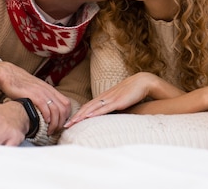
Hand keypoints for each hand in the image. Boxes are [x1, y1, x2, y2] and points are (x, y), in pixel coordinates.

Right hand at [0, 61, 70, 134]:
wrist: (9, 75)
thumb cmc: (21, 84)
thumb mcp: (37, 90)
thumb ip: (43, 98)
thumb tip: (48, 112)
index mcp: (51, 90)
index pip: (66, 104)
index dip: (66, 117)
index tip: (60, 125)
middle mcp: (48, 91)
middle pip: (63, 109)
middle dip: (61, 123)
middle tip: (54, 131)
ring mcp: (41, 92)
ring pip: (56, 110)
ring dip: (54, 123)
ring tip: (49, 131)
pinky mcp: (33, 94)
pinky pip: (45, 107)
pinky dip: (47, 116)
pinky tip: (44, 122)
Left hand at [64, 72, 183, 126]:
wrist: (142, 82)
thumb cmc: (132, 92)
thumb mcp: (120, 101)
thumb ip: (113, 108)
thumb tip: (107, 117)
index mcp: (104, 98)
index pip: (87, 107)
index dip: (78, 114)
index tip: (69, 122)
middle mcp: (104, 98)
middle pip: (86, 108)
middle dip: (75, 117)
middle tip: (65, 125)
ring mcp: (110, 99)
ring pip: (92, 108)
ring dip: (81, 116)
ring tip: (72, 123)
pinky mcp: (117, 101)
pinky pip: (104, 108)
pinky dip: (94, 113)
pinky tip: (87, 117)